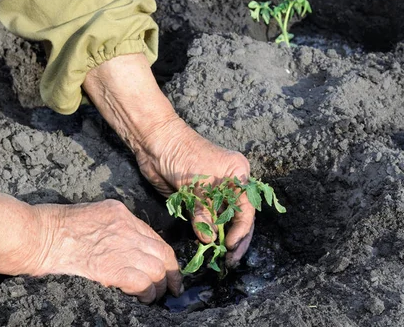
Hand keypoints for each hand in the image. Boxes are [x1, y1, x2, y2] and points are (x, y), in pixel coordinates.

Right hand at [0, 172, 181, 302]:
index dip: (163, 256)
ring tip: (156, 297)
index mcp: (120, 213)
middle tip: (172, 288)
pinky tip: (144, 299)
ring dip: (159, 286)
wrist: (34, 235)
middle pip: (162, 252)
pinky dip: (147, 292)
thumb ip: (109, 227)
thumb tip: (120, 246)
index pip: (153, 236)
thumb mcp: (87, 216)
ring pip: (156, 268)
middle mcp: (126, 226)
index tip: (168, 268)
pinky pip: (142, 281)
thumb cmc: (50, 226)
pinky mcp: (112, 266)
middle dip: (171, 272)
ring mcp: (121, 245)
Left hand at [135, 117, 254, 267]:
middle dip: (237, 239)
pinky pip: (210, 219)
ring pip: (226, 221)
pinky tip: (209, 247)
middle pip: (240, 217)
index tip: (231, 247)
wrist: (157, 143)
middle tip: (230, 260)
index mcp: (238, 174)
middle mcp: (232, 184)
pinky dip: (209, 233)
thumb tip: (209, 241)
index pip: (246, 208)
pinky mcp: (201, 199)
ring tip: (222, 259)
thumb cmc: (181, 155)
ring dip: (223, 239)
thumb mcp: (195, 185)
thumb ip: (203, 213)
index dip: (241, 230)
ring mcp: (217, 192)